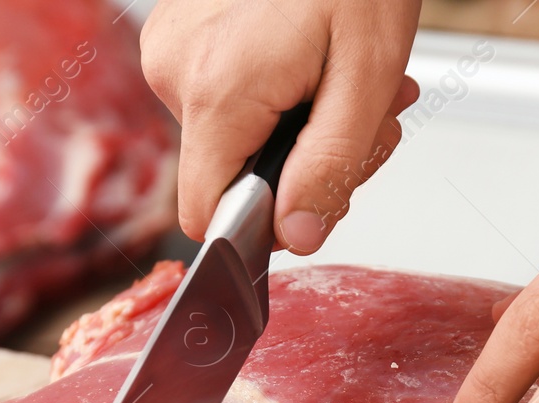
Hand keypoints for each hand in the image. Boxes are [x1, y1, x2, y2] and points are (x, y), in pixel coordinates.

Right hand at [141, 0, 420, 253]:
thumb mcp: (366, 80)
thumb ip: (331, 167)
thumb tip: (299, 236)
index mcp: (216, 92)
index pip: (207, 213)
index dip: (265, 220)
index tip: (319, 191)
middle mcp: (176, 70)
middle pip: (230, 174)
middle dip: (305, 164)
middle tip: (367, 122)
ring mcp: (171, 46)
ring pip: (233, 136)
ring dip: (300, 127)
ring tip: (346, 80)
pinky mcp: (179, 31)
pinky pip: (224, 96)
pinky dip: (279, 94)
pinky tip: (316, 61)